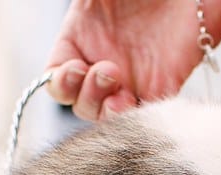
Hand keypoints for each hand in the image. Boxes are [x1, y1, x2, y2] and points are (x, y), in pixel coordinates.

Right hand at [45, 0, 220, 120]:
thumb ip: (80, 5)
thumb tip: (72, 12)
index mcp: (82, 40)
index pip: (58, 79)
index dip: (60, 83)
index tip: (75, 69)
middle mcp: (104, 63)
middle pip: (80, 103)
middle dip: (86, 96)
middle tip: (108, 72)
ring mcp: (132, 79)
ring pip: (106, 115)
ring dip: (105, 112)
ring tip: (119, 94)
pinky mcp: (161, 88)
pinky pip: (140, 116)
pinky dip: (132, 117)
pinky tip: (133, 103)